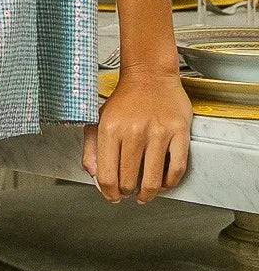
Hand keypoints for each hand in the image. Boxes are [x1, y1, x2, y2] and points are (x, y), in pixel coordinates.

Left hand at [81, 67, 192, 202]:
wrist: (150, 74)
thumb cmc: (125, 99)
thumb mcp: (99, 118)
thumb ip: (92, 146)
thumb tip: (93, 173)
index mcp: (110, 129)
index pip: (107, 175)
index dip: (109, 192)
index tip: (113, 196)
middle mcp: (133, 132)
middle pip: (129, 180)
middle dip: (127, 192)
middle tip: (129, 192)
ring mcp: (158, 133)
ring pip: (152, 179)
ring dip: (148, 193)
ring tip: (145, 194)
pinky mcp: (179, 132)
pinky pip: (177, 168)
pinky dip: (170, 182)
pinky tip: (164, 182)